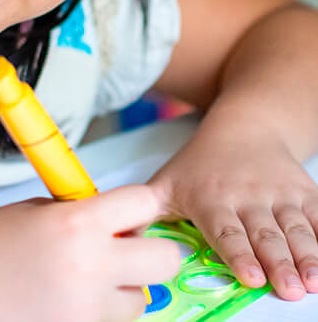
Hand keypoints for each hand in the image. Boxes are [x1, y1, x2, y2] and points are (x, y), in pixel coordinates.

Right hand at [0, 184, 180, 321]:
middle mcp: (91, 268)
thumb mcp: (33, 213)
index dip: (138, 205)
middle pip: (166, 260)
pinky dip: (98, 313)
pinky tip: (65, 301)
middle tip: (124, 250)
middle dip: (152, 253)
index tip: (129, 212)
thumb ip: (78, 214)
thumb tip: (115, 223)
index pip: (144, 202)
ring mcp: (87, 312)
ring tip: (83, 281)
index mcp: (76, 224)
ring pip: (141, 300)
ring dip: (123, 289)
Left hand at [149, 132, 317, 300]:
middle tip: (288, 289)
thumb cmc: (200, 164)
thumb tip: (117, 236)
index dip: (238, 254)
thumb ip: (144, 211)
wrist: (244, 127)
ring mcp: (278, 194)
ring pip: (293, 229)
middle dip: (277, 263)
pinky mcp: (304, 192)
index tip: (250, 277)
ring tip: (311, 283)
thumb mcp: (167, 182)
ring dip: (306, 257)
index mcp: (210, 199)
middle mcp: (246, 197)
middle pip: (263, 235)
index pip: (224, 231)